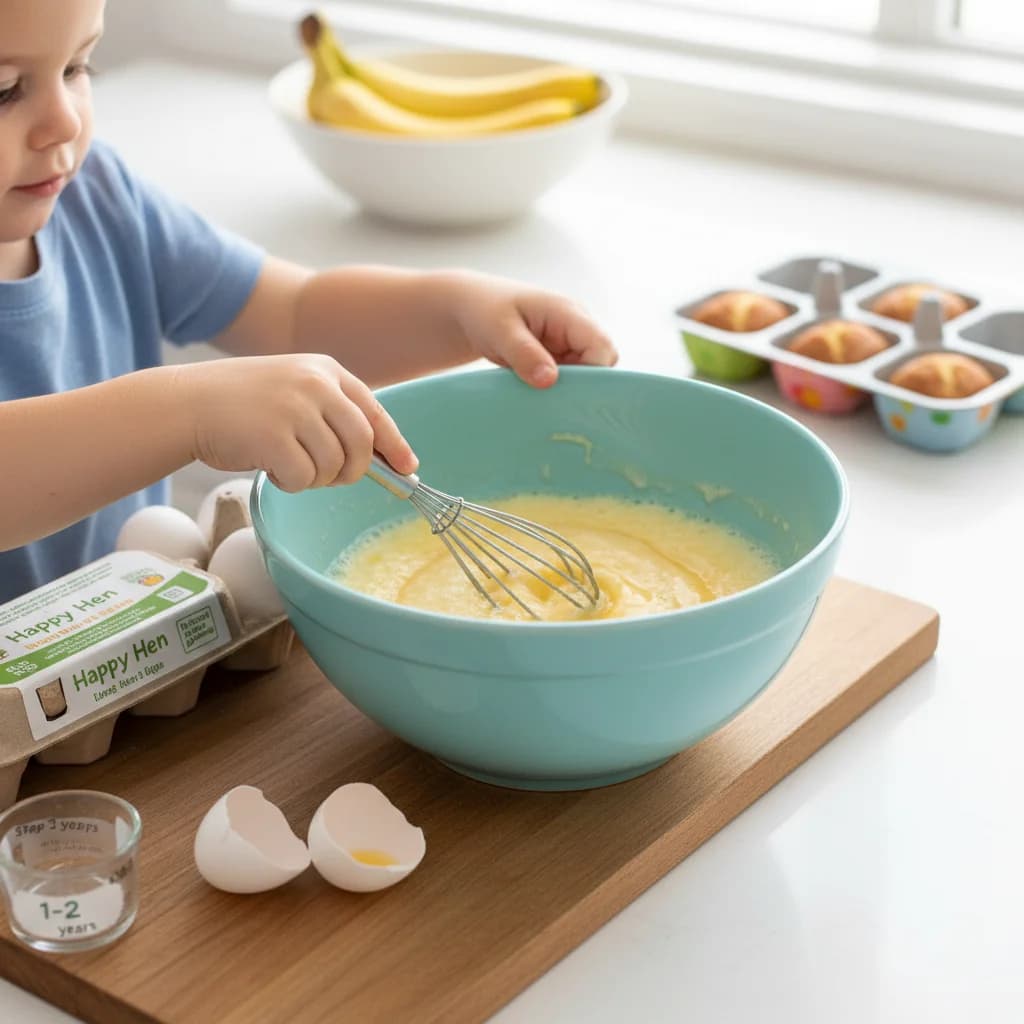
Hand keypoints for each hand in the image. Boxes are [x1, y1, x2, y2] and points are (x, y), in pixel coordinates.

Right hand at [177, 355, 417, 491]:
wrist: (186, 403)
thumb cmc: (242, 405)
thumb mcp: (294, 391)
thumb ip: (333, 414)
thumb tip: (383, 458)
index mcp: (326, 370)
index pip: (374, 412)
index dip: (394, 444)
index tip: (407, 467)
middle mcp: (315, 384)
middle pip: (362, 445)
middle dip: (351, 471)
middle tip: (328, 477)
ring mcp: (295, 409)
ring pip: (334, 467)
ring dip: (314, 479)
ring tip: (285, 463)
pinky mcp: (274, 437)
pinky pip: (304, 479)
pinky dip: (290, 484)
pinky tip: (269, 468)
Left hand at [450, 273, 617, 387]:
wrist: (470, 308)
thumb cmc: (484, 310)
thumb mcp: (500, 330)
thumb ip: (524, 354)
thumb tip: (550, 380)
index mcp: (568, 313)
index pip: (602, 347)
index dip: (593, 373)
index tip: (564, 393)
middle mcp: (576, 327)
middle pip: (600, 364)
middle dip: (580, 385)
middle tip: (549, 399)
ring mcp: (568, 344)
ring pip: (585, 376)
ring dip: (565, 390)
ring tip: (536, 396)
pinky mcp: (558, 358)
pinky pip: (568, 380)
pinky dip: (555, 390)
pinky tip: (535, 395)